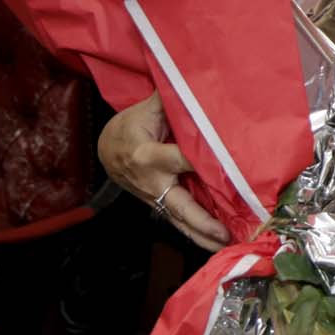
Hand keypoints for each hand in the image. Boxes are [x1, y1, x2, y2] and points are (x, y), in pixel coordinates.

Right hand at [98, 91, 228, 251]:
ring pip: (181, 221)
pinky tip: (218, 245)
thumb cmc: (131, 125)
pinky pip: (180, 222)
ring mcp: (156, 197)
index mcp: (147, 155)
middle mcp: (152, 182)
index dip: (200, 162)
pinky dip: (198, 235)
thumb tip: (199, 86)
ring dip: (203, 237)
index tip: (226, 169)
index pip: (179, 160)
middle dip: (203, 221)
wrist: (107, 148)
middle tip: (225, 233)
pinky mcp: (160, 205)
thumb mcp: (147, 109)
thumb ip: (172, 102)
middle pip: (180, 205)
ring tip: (228, 248)